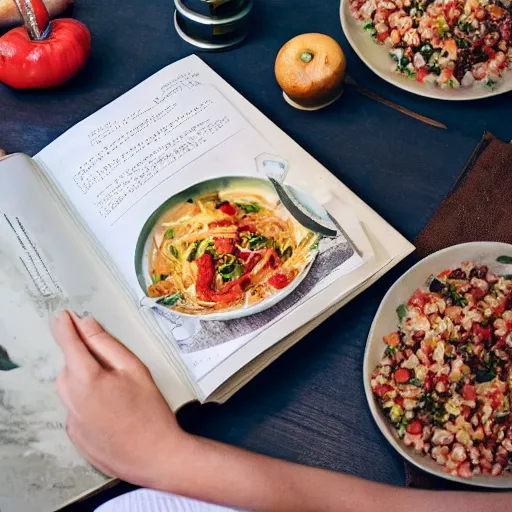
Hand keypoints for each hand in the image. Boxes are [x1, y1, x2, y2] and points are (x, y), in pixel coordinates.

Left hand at [51, 311, 190, 486]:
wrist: (154, 455)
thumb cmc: (150, 414)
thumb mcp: (134, 368)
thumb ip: (107, 344)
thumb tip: (87, 325)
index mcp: (87, 380)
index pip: (69, 343)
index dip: (66, 326)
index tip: (63, 316)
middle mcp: (73, 400)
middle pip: (68, 366)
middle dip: (81, 356)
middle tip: (108, 359)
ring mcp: (72, 420)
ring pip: (68, 387)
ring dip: (82, 377)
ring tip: (114, 387)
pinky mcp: (76, 434)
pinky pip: (74, 407)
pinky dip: (85, 399)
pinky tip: (110, 406)